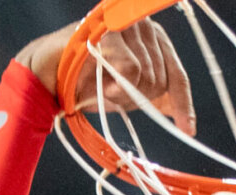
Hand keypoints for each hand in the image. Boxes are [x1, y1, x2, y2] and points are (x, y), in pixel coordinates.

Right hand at [17, 20, 196, 135]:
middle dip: (139, 99)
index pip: (176, 73)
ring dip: (124, 94)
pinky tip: (102, 84)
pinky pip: (133, 70)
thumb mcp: (124, 90)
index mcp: (151, 39)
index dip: (183, 103)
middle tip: (112, 96)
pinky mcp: (114, 30)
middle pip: (161, 80)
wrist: (47, 75)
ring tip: (103, 87)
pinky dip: (117, 86)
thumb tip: (176, 110)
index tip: (188, 129)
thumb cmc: (84, 80)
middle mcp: (144, 26)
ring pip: (148, 76)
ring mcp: (129, 24)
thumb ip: (150, 93)